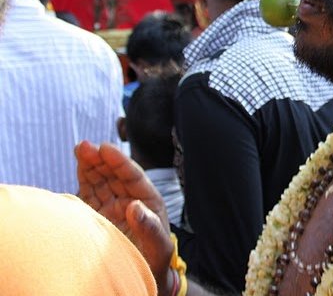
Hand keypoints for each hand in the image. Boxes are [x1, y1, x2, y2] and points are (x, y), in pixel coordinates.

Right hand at [76, 141, 173, 293]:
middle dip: (102, 159)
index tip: (106, 149)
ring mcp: (113, 207)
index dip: (120, 162)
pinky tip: (79, 166)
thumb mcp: (159, 249)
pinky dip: (84, 180)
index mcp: (148, 203)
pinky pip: (90, 193)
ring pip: (102, 180)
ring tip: (81, 149)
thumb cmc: (156, 265)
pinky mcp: (98, 216)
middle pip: (115, 175)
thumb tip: (135, 206)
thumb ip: (150, 228)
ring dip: (91, 165)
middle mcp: (130, 201)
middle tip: (87, 146)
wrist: (145, 280)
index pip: (133, 177)